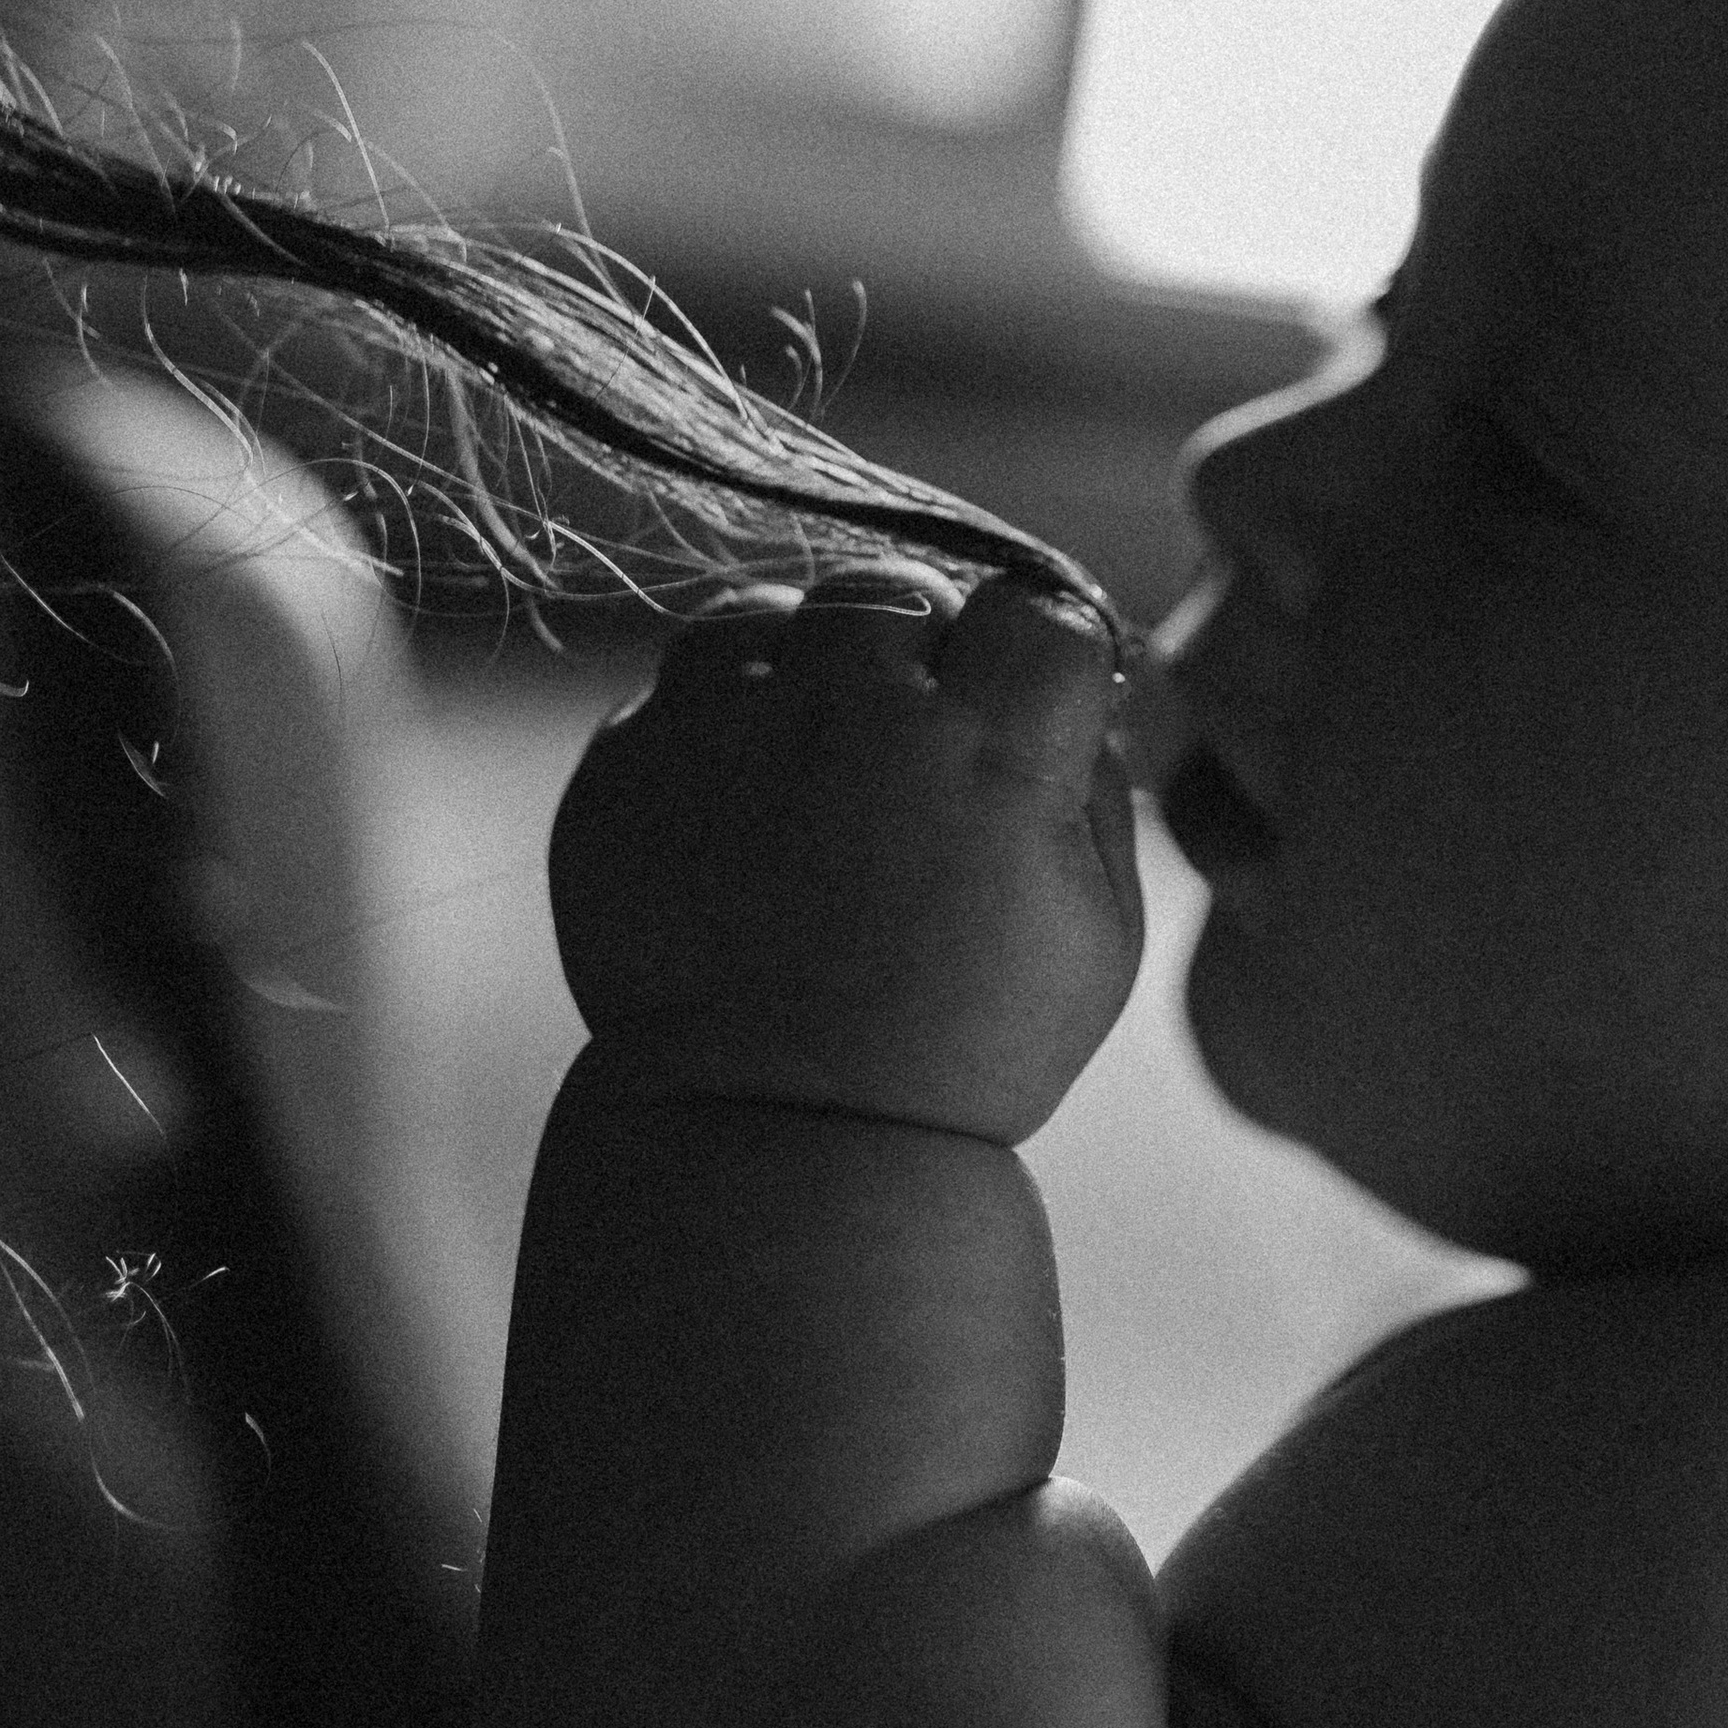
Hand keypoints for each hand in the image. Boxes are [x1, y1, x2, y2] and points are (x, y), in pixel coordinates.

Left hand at [548, 564, 1142, 1145]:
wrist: (778, 1132)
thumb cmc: (964, 1045)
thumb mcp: (1098, 933)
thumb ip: (1099, 786)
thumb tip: (1079, 691)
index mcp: (990, 750)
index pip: (1031, 606)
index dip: (1031, 655)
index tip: (1015, 714)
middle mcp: (855, 715)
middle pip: (897, 595)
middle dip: (914, 657)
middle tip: (906, 760)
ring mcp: (728, 730)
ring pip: (774, 613)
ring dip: (802, 668)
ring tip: (811, 768)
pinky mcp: (628, 763)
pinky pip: (680, 676)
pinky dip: (714, 718)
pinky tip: (740, 808)